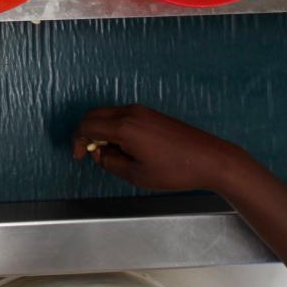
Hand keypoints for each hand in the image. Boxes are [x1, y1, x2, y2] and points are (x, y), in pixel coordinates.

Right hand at [72, 104, 252, 193]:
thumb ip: (110, 162)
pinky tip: (123, 147)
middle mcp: (131, 112)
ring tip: (108, 154)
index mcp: (124, 127)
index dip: (77, 141)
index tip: (79, 155)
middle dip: (85, 133)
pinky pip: (122, 115)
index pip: (87, 126)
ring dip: (100, 130)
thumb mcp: (137, 174)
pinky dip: (113, 128)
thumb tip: (98, 154)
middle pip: (94, 115)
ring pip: (108, 114)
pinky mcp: (150, 114)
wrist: (209, 159)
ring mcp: (142, 111)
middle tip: (88, 154)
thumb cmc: (176, 169)